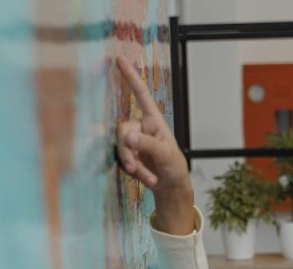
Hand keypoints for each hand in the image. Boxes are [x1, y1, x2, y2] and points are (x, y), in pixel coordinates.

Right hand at [114, 56, 189, 193]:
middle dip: (128, 151)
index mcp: (152, 120)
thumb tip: (127, 137)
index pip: (140, 95)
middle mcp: (140, 128)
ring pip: (120, 148)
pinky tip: (147, 179)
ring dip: (134, 166)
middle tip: (134, 167)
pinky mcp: (126, 155)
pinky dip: (135, 173)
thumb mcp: (165, 153)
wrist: (170, 185)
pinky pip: (122, 161)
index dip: (130, 77)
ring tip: (150, 178)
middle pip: (122, 130)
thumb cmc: (173, 165)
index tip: (119, 59)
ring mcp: (132, 142)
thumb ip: (147, 144)